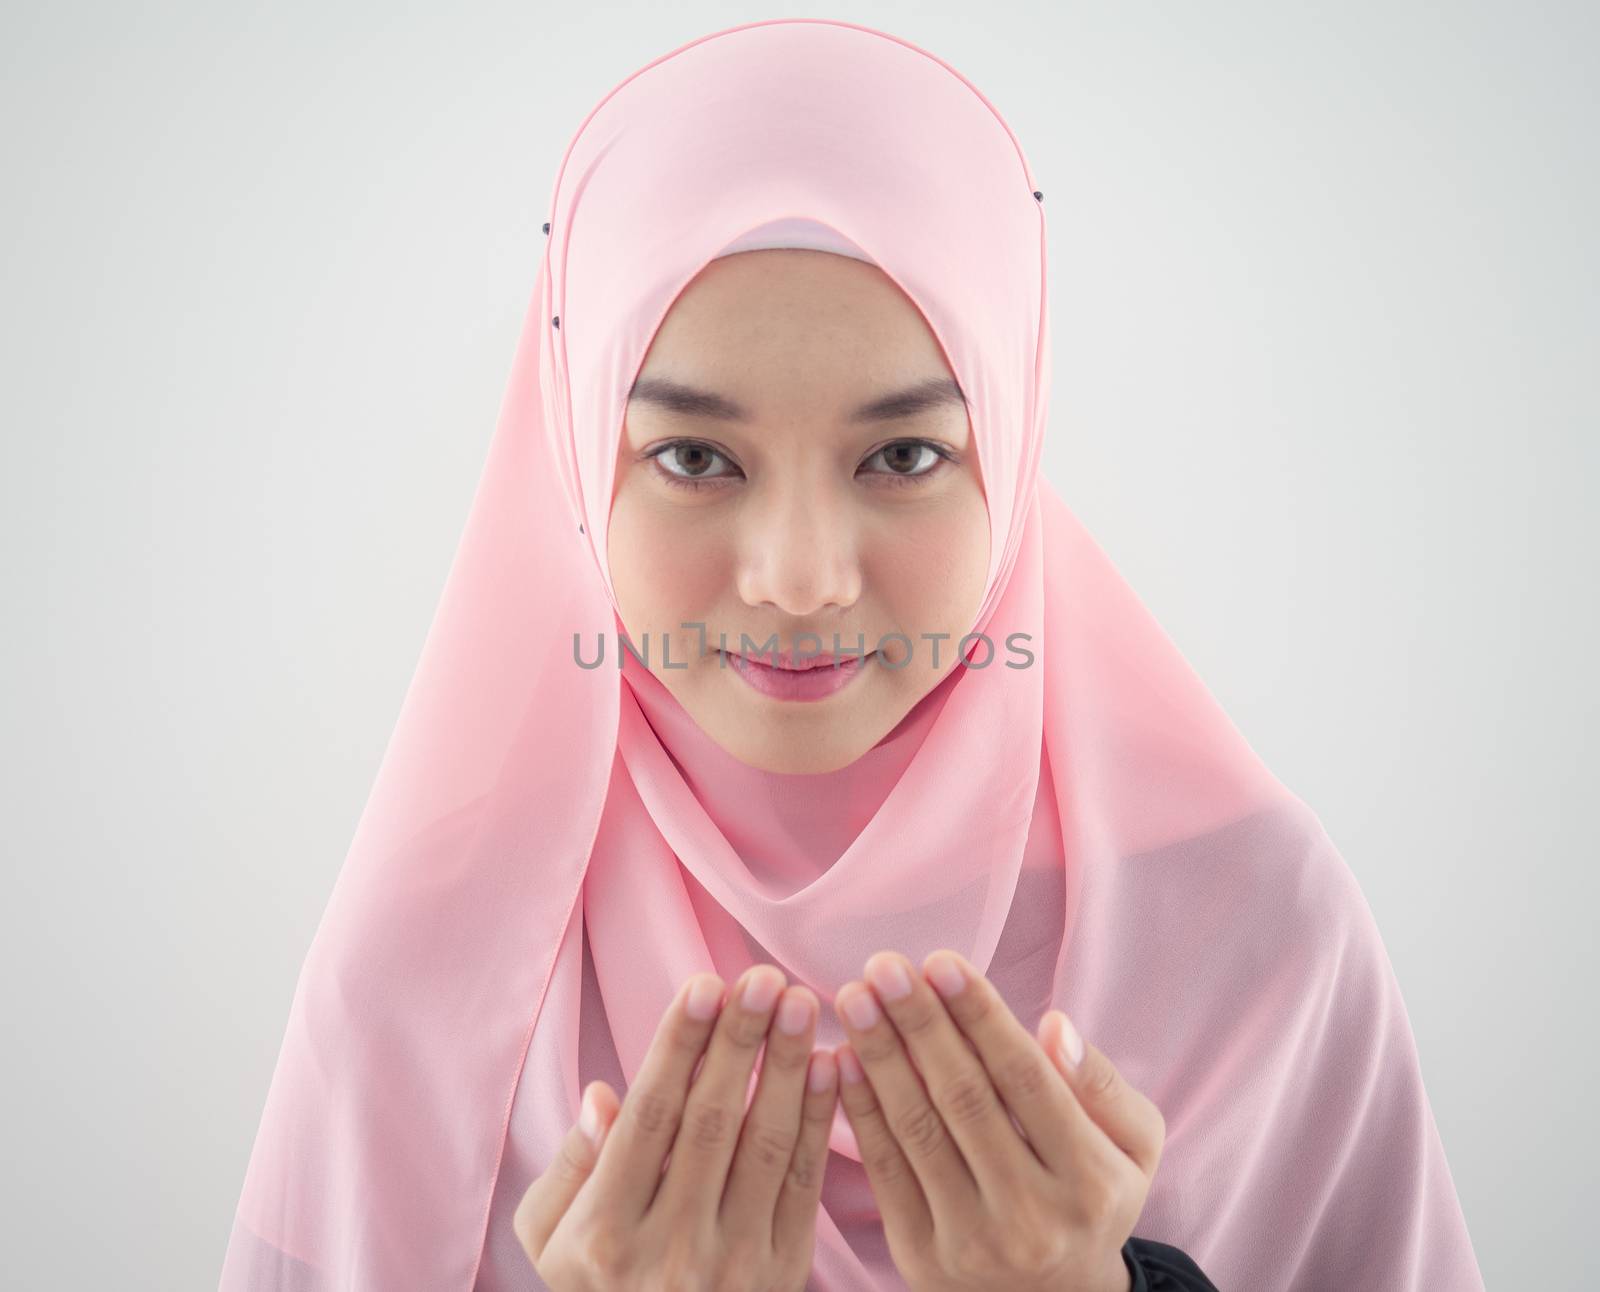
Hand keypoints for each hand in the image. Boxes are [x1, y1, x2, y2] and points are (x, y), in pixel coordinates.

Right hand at [513, 964, 839, 1290]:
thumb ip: (570, 1169)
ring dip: (787, 1067)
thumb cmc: (597, 1288)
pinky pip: (805, 1182)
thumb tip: (604, 1097)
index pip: (648, 1117)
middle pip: (711, 1121)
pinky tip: (831, 1065)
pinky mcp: (783, 1271)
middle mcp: (670, 1248)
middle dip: (740, 1041)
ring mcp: (733, 1264)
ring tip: (802, 1004)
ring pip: (765, 1145)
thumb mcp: (551, 1241)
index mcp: (605, 1231)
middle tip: (763, 977)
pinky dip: (820, 1121)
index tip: (705, 983)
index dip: (678, 1047)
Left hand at [831, 950, 1163, 1291]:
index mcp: (1089, 1179)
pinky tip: (842, 1057)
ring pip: (918, 1129)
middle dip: (919, 1023)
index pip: (1025, 1079)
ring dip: (880, 1056)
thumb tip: (1054, 1027)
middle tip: (884, 965)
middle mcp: (1032, 1215)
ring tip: (855, 997)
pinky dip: (861, 1109)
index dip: (980, 1016)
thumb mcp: (1132, 1145)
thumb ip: (1101, 1084)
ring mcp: (972, 1240)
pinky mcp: (921, 1255)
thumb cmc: (1091, 1196)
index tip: (942, 961)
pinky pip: (884, 1169)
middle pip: (964, 1098)